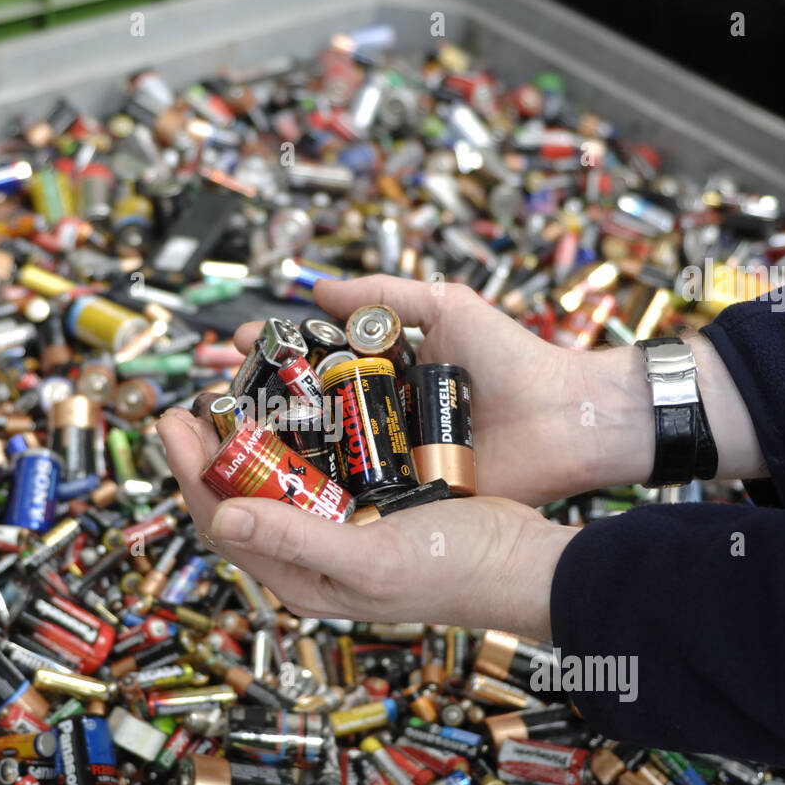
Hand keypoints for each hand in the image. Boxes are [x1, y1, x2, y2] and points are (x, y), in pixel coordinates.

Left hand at [156, 406, 578, 638]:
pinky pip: (316, 463)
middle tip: (194, 399)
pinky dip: (297, 432)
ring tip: (234, 392)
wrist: (523, 562)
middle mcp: (311, 553)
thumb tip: (221, 515)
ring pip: (274, 477)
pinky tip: (296, 400)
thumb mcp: (369, 560)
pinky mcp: (368, 501)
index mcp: (300, 577)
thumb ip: (294, 540)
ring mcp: (339, 525)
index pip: (222, 521)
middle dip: (209, 448)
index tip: (173, 418)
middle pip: (239, 496)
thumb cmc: (453, 572)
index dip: (188, 469)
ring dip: (249, 435)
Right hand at [239, 275, 598, 504]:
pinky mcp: (406, 496)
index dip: (274, 351)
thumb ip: (386, 294)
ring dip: (274, 447)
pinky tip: (274, 486)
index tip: (237, 344)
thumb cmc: (515, 360)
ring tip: (229, 438)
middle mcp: (381, 413)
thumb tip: (318, 289)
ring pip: (321, 453)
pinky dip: (318, 493)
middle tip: (218, 393)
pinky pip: (355, 494)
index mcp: (388, 370)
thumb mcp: (449, 306)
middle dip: (258, 399)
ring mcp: (391, 456)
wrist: (566, 421)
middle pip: (305, 407)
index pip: (314, 358)